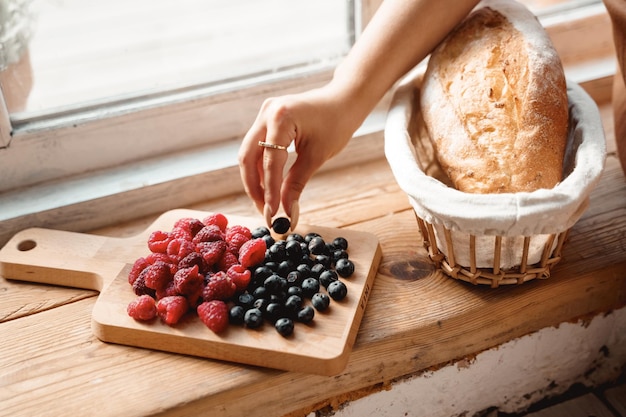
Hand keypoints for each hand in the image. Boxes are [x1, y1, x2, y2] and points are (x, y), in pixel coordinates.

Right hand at [238, 85, 357, 226]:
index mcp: (281, 118)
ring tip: (267, 202)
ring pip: (249, 153)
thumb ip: (296, 184)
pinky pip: (258, 146)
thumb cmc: (337, 123)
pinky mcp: (267, 118)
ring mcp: (264, 113)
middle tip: (264, 211)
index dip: (269, 192)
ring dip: (256, 179)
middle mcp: (267, 112)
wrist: (344, 99)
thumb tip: (287, 213)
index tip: (272, 215)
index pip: (270, 163)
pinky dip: (261, 166)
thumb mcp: (317, 156)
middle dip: (254, 187)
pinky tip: (269, 184)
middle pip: (248, 157)